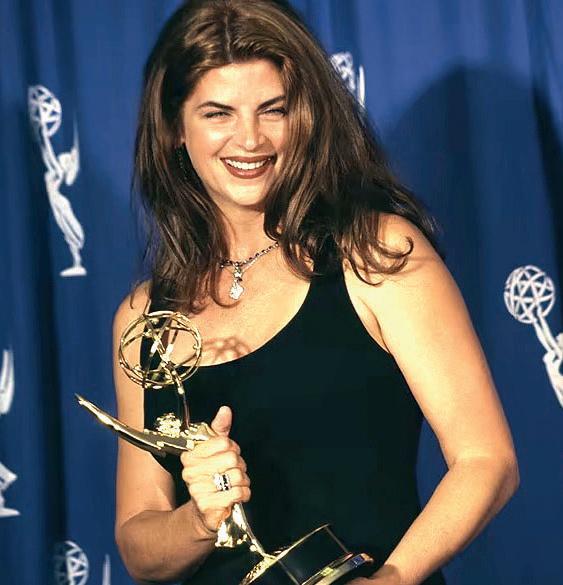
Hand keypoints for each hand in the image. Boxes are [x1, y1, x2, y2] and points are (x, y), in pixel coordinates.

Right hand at [180, 406, 250, 534]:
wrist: (205, 511)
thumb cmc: (213, 476)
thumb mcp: (215, 451)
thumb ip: (220, 429)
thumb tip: (225, 410)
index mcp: (191, 456)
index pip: (223, 441)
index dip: (232, 448)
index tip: (227, 455)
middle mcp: (190, 472)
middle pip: (232, 458)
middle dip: (239, 465)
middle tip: (233, 472)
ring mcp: (197, 490)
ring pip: (237, 475)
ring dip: (243, 481)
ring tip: (234, 484)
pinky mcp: (208, 506)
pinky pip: (238, 492)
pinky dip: (244, 493)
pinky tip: (236, 495)